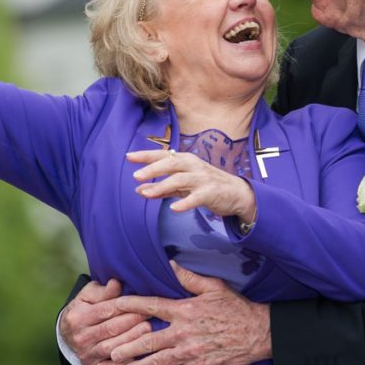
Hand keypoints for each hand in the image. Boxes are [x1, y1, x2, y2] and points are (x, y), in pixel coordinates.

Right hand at [60, 278, 151, 364]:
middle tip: (151, 315)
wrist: (66, 334)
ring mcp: (86, 354)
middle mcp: (80, 337)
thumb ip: (103, 291)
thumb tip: (116, 283)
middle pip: (111, 329)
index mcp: (78, 317)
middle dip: (133, 321)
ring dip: (132, 340)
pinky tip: (140, 353)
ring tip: (149, 331)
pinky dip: (126, 361)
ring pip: (113, 348)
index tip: (144, 302)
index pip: (106, 310)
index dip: (127, 306)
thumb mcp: (87, 296)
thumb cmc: (83, 309)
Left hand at [111, 261, 270, 364]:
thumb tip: (170, 263)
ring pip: (157, 361)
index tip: (112, 307)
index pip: (151, 306)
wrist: (258, 332)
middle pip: (147, 340)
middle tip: (109, 350)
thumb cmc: (235, 308)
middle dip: (126, 346)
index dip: (129, 306)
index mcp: (184, 310)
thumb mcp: (213, 287)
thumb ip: (189, 278)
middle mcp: (183, 332)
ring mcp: (191, 353)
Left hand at [128, 149, 256, 222]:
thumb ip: (162, 188)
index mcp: (186, 160)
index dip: (146, 155)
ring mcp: (203, 179)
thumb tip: (139, 190)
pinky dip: (185, 202)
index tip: (129, 157)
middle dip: (153, 169)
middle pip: (171, 164)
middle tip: (136, 176)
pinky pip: (196, 197)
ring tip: (146, 194)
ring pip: (180, 180)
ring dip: (162, 186)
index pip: (163, 155)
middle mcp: (193, 166)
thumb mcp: (183, 186)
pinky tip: (174, 208)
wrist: (236, 193)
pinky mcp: (211, 192)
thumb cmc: (206, 186)